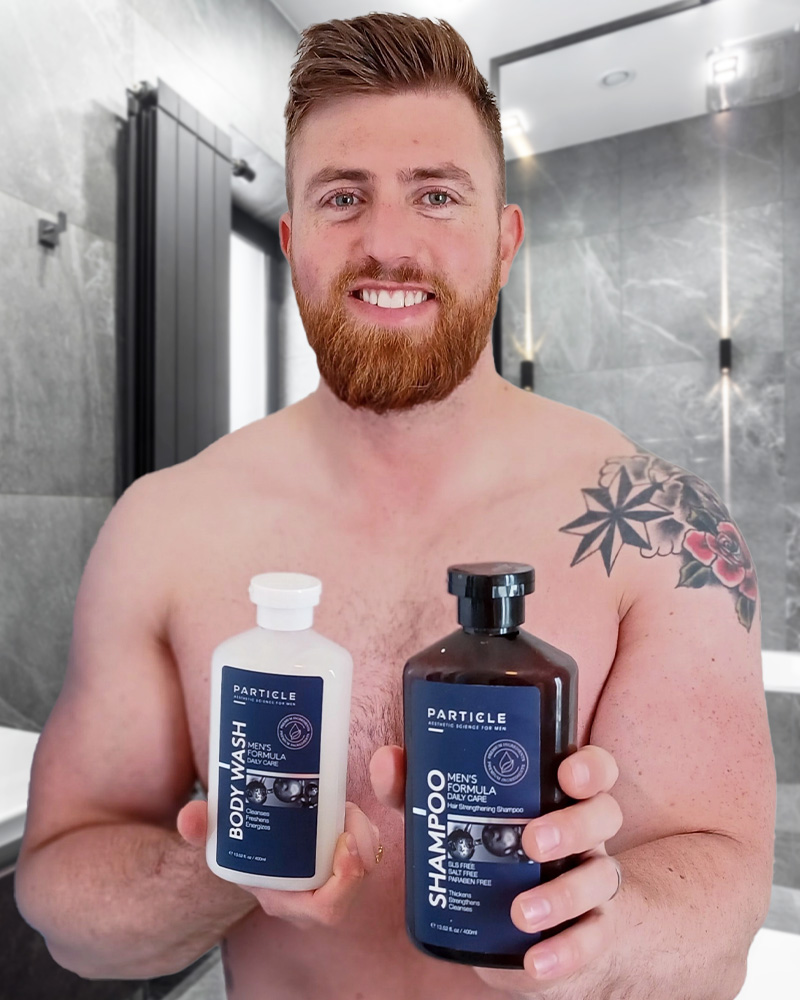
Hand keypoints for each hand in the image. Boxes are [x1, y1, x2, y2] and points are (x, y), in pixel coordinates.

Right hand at [177, 798, 379, 928]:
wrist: (249, 850)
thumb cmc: (237, 850)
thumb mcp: (217, 842)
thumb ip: (200, 829)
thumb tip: (189, 817)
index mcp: (288, 900)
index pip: (328, 909)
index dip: (345, 879)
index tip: (344, 842)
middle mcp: (314, 895)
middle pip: (356, 880)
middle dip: (360, 844)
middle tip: (347, 812)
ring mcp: (332, 878)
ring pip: (366, 861)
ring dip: (363, 832)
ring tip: (344, 806)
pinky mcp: (342, 859)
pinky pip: (366, 849)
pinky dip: (363, 829)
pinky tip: (346, 806)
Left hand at [370, 743, 622, 993]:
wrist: (536, 926)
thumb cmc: (496, 855)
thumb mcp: (459, 819)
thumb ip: (420, 788)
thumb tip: (388, 758)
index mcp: (559, 796)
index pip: (593, 769)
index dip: (589, 767)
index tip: (566, 773)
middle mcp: (586, 833)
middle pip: (604, 815)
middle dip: (571, 826)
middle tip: (529, 841)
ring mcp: (592, 881)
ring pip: (599, 878)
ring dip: (562, 895)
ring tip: (521, 914)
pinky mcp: (591, 932)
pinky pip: (591, 940)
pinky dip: (564, 952)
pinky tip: (534, 962)